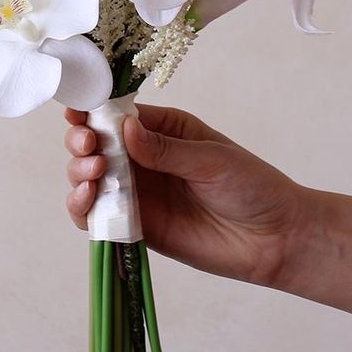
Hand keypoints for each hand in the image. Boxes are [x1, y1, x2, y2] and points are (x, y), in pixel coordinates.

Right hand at [64, 102, 304, 286]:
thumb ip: (166, 149)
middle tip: (88, 146)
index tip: (77, 114)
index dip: (93, 112)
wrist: (274, 239)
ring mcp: (137, 193)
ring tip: (93, 173)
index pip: (118, 114)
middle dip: (82, 142)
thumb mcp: (211, 159)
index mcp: (163, 130)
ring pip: (89, 178)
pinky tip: (87, 200)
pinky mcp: (135, 227)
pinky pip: (98, 216)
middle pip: (96, 144)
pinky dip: (82, 208)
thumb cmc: (251, 186)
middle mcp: (144, 159)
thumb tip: (124, 129)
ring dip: (79, 173)